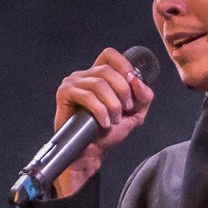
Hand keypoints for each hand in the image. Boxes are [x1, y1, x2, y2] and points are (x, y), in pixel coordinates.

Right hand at [52, 47, 154, 196]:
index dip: (124, 65)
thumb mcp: (134, 113)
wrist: (91, 152)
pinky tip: (104, 122)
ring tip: (113, 120)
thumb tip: (139, 82)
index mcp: (98, 75)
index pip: (109, 55)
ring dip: (112, 104)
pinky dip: (100, 110)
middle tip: (125, 110)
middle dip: (123, 91)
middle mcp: (83, 75)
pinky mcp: (64, 94)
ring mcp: (72, 83)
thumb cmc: (107, 132)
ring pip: (99, 84)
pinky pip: (86, 96)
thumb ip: (143, 97)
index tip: (133, 84)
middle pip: (107, 70)